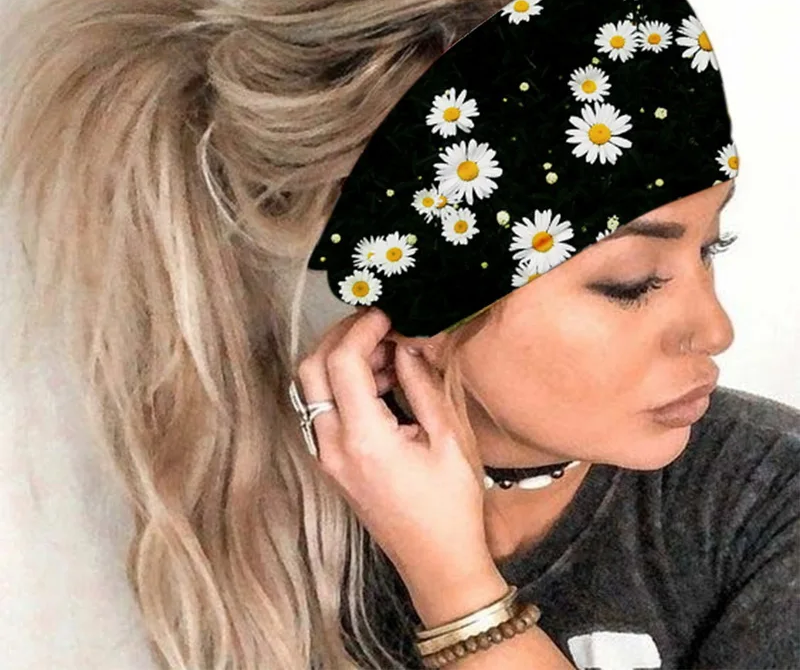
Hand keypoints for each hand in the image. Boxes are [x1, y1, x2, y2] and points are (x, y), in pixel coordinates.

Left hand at [294, 306, 495, 586]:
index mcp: (364, 438)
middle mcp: (333, 446)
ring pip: (312, 388)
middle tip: (380, 326)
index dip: (362, 328)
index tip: (388, 314)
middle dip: (341, 336)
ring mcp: (327, 457)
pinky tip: (382, 382)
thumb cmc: (451, 507)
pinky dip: (343, 385)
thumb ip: (422, 385)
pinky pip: (323, 409)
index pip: (342, 361)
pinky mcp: (332, 464)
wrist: (437, 564)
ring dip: (341, 359)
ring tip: (389, 354)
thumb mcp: (448, 439)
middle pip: (311, 368)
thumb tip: (406, 345)